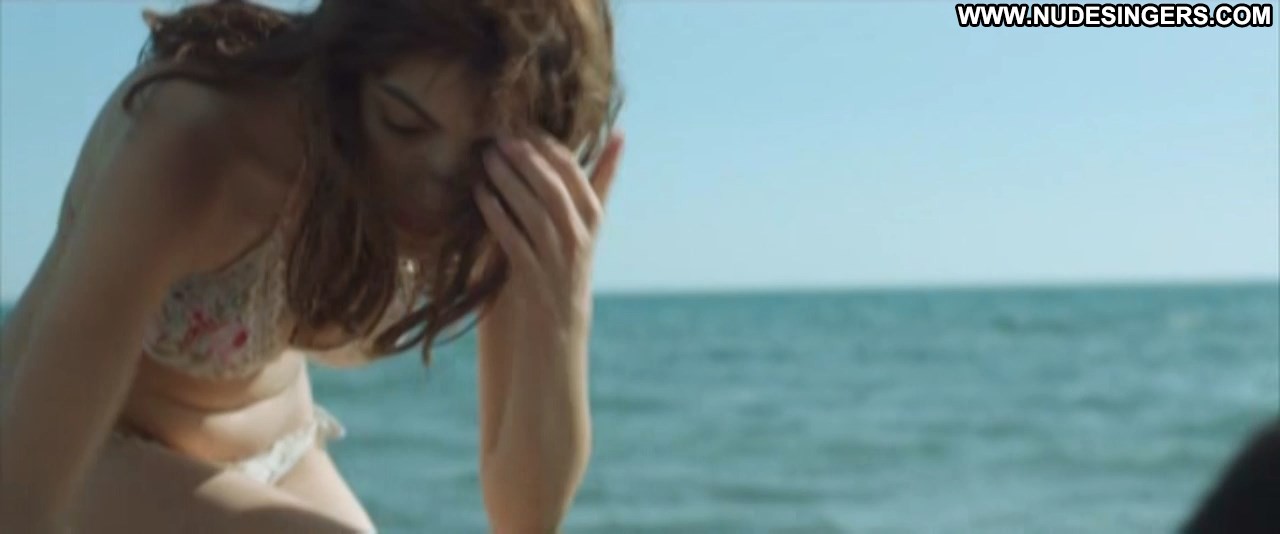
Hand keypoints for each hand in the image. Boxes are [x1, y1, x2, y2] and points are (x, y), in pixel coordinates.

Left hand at [472, 129, 623, 349]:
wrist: (554, 337)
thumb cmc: (562, 269)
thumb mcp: (582, 225)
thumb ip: (594, 183)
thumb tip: (618, 135)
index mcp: (592, 218)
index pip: (574, 170)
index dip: (546, 144)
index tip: (521, 123)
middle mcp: (579, 237)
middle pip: (555, 186)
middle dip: (527, 157)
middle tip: (500, 135)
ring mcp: (558, 259)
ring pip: (536, 210)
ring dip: (509, 180)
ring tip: (487, 158)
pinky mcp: (533, 279)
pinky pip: (514, 239)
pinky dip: (497, 214)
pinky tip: (480, 195)